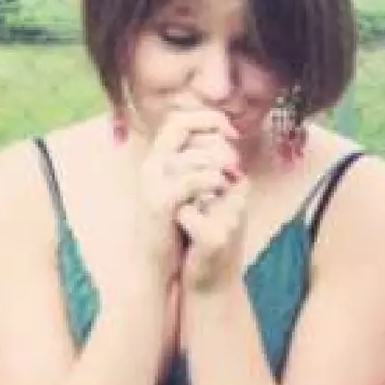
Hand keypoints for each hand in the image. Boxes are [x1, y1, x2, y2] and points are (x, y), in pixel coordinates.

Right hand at [131, 108, 240, 288]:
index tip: (232, 133)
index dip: (209, 118)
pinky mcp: (160, 204)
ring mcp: (152, 184)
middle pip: (182, 127)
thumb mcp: (186, 190)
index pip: (179, 119)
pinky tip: (223, 187)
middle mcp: (150, 166)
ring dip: (219, 161)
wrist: (156, 265)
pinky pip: (191, 180)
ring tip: (231, 176)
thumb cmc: (176, 229)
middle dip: (216, 137)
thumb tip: (224, 140)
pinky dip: (212, 180)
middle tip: (234, 156)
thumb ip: (198, 164)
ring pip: (191, 155)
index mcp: (157, 159)